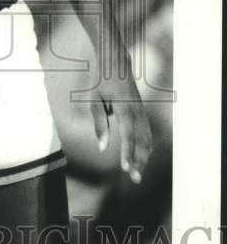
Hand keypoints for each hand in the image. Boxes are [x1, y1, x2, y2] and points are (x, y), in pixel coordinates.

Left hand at [90, 63, 152, 183]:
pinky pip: (147, 133)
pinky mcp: (141, 112)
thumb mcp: (95, 100)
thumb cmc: (102, 81)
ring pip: (147, 138)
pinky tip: (143, 158)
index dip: (128, 153)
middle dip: (139, 161)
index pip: (128, 136)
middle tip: (135, 179)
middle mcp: (137, 112)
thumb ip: (100, 124)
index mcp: (125, 108)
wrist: (116, 64)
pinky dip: (146, 147)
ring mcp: (141, 112)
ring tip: (138, 173)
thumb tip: (103, 147)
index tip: (126, 168)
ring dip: (144, 156)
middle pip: (142, 141)